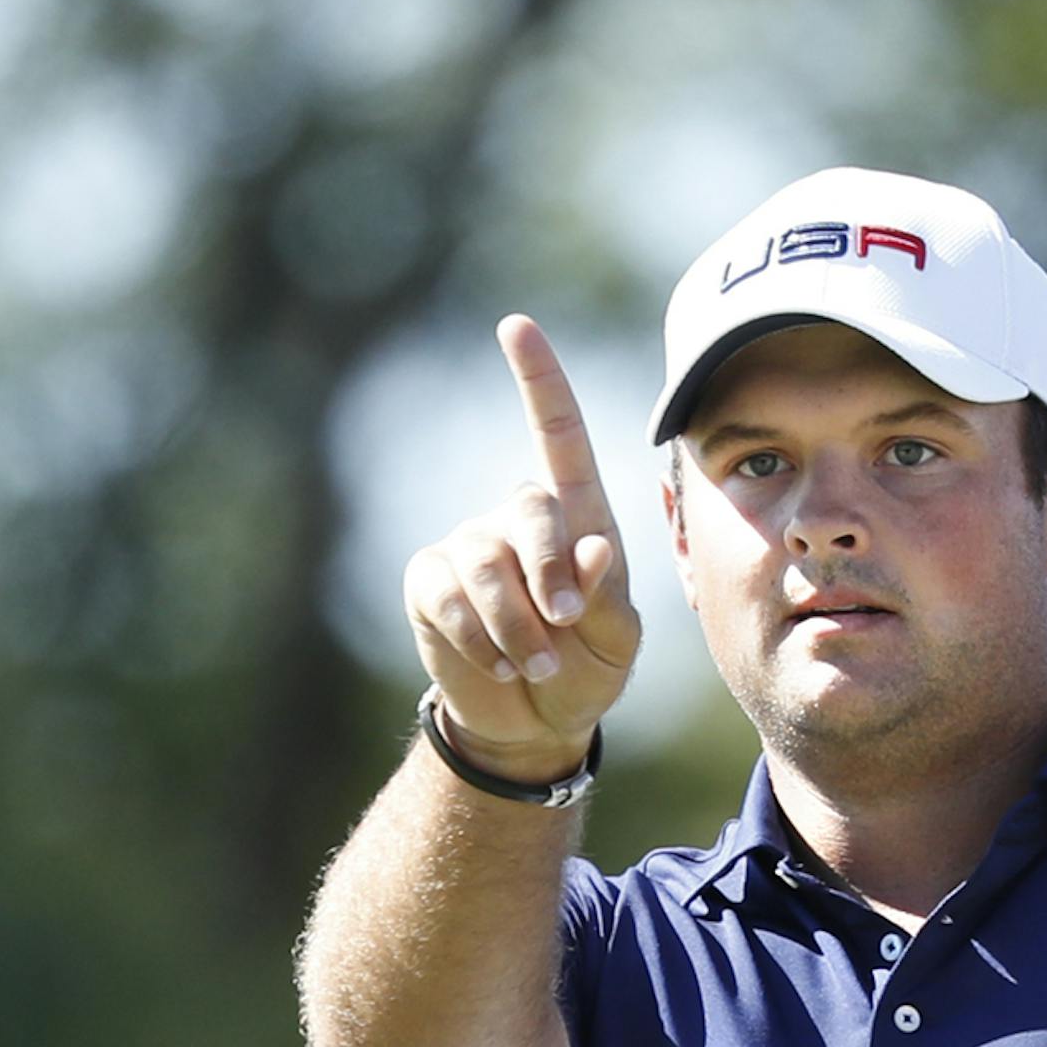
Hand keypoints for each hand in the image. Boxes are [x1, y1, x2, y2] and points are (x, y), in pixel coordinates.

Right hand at [403, 317, 642, 781]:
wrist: (532, 721)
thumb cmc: (586, 669)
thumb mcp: (616, 642)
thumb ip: (611, 598)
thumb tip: (594, 549)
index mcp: (576, 517)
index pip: (559, 434)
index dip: (539, 380)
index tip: (515, 325)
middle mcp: (518, 519)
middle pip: (528, 509)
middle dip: (548, 573)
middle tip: (564, 625)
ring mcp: (468, 547)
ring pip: (484, 562)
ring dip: (515, 622)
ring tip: (535, 663)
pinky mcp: (429, 583)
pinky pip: (446, 595)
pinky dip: (478, 637)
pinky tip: (500, 665)